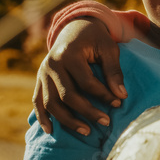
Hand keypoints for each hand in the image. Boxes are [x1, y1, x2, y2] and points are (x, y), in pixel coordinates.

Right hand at [33, 17, 125, 134]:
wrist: (74, 27)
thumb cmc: (95, 38)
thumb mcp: (109, 48)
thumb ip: (114, 71)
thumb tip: (121, 95)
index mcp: (69, 54)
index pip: (86, 82)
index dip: (103, 95)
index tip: (118, 103)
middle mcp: (52, 64)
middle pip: (67, 96)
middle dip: (87, 112)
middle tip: (106, 122)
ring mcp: (42, 73)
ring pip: (51, 103)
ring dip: (67, 121)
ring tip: (86, 132)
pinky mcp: (38, 80)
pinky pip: (37, 101)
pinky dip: (42, 117)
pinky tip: (51, 131)